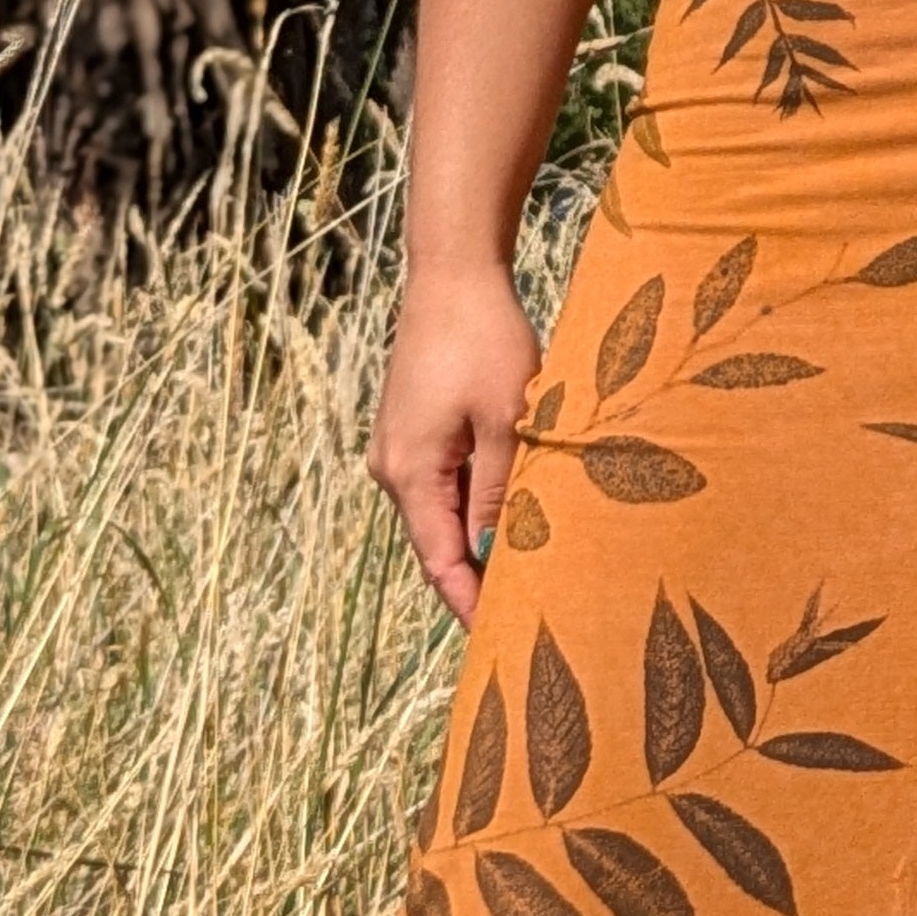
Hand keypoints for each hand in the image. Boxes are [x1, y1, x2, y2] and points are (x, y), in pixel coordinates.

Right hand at [370, 262, 542, 622]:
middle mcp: (392, 468)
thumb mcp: (506, 420)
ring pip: (440, 514)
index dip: (468, 603)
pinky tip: (508, 516)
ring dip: (476, 542)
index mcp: (410, 473)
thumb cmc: (484, 340)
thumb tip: (495, 554)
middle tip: (522, 616)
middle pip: (436, 543)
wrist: (453, 276)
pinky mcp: (413, 429)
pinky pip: (442, 485)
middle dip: (474, 580)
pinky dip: (472, 506)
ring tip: (524, 574)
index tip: (498, 639)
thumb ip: (501, 490)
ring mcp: (399, 449)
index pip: (439, 560)